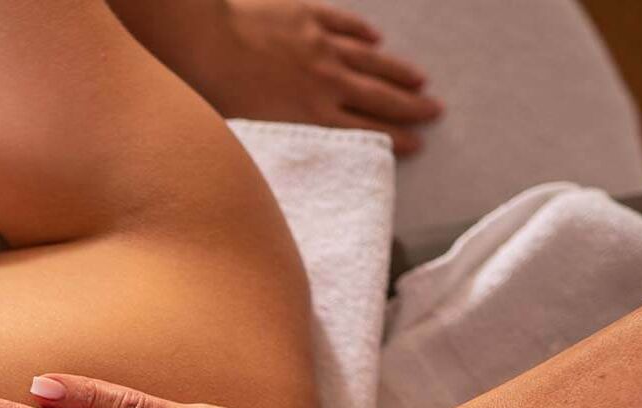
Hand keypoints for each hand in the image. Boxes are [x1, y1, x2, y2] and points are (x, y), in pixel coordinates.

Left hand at [193, 0, 442, 155]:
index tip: (418, 142)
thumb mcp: (250, 133)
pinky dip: (362, 32)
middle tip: (435, 111)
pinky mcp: (307, 15)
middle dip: (410, 106)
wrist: (205, 38)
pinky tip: (376, 37)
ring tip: (420, 80)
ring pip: (370, 59)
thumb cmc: (217, 93)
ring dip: (397, 70)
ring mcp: (319, 45)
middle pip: (377, 96)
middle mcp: (325, 81)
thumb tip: (294, 159)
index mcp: (311, 114)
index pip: (363, 131)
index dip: (394, 136)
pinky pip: (344, 24)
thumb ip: (281, 142)